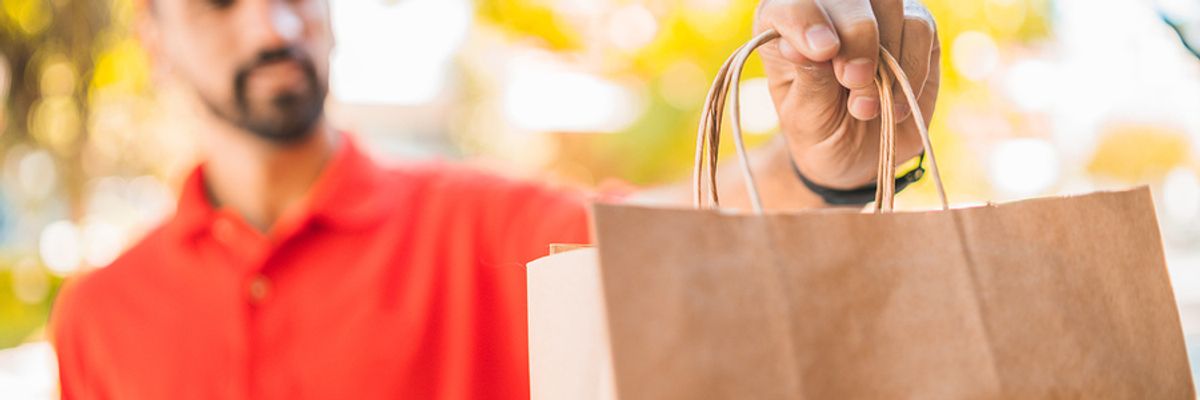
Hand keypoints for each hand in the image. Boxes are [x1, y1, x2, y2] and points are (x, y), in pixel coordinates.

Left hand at [754, 0, 939, 188]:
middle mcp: (831, 11)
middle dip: (855, 37)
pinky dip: (912, 68)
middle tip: (854, 80)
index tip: (822, 52)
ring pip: (889, 5)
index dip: (806, 20)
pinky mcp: (915, 28)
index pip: (791, 4)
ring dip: (885, 57)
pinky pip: (921, 28)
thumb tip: (802, 47)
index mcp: (785, 26)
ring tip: (867, 108)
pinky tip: (894, 106)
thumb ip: (810, 80)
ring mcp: (877, 16)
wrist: (861, 157)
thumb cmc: (822, 131)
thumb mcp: (806, 117)